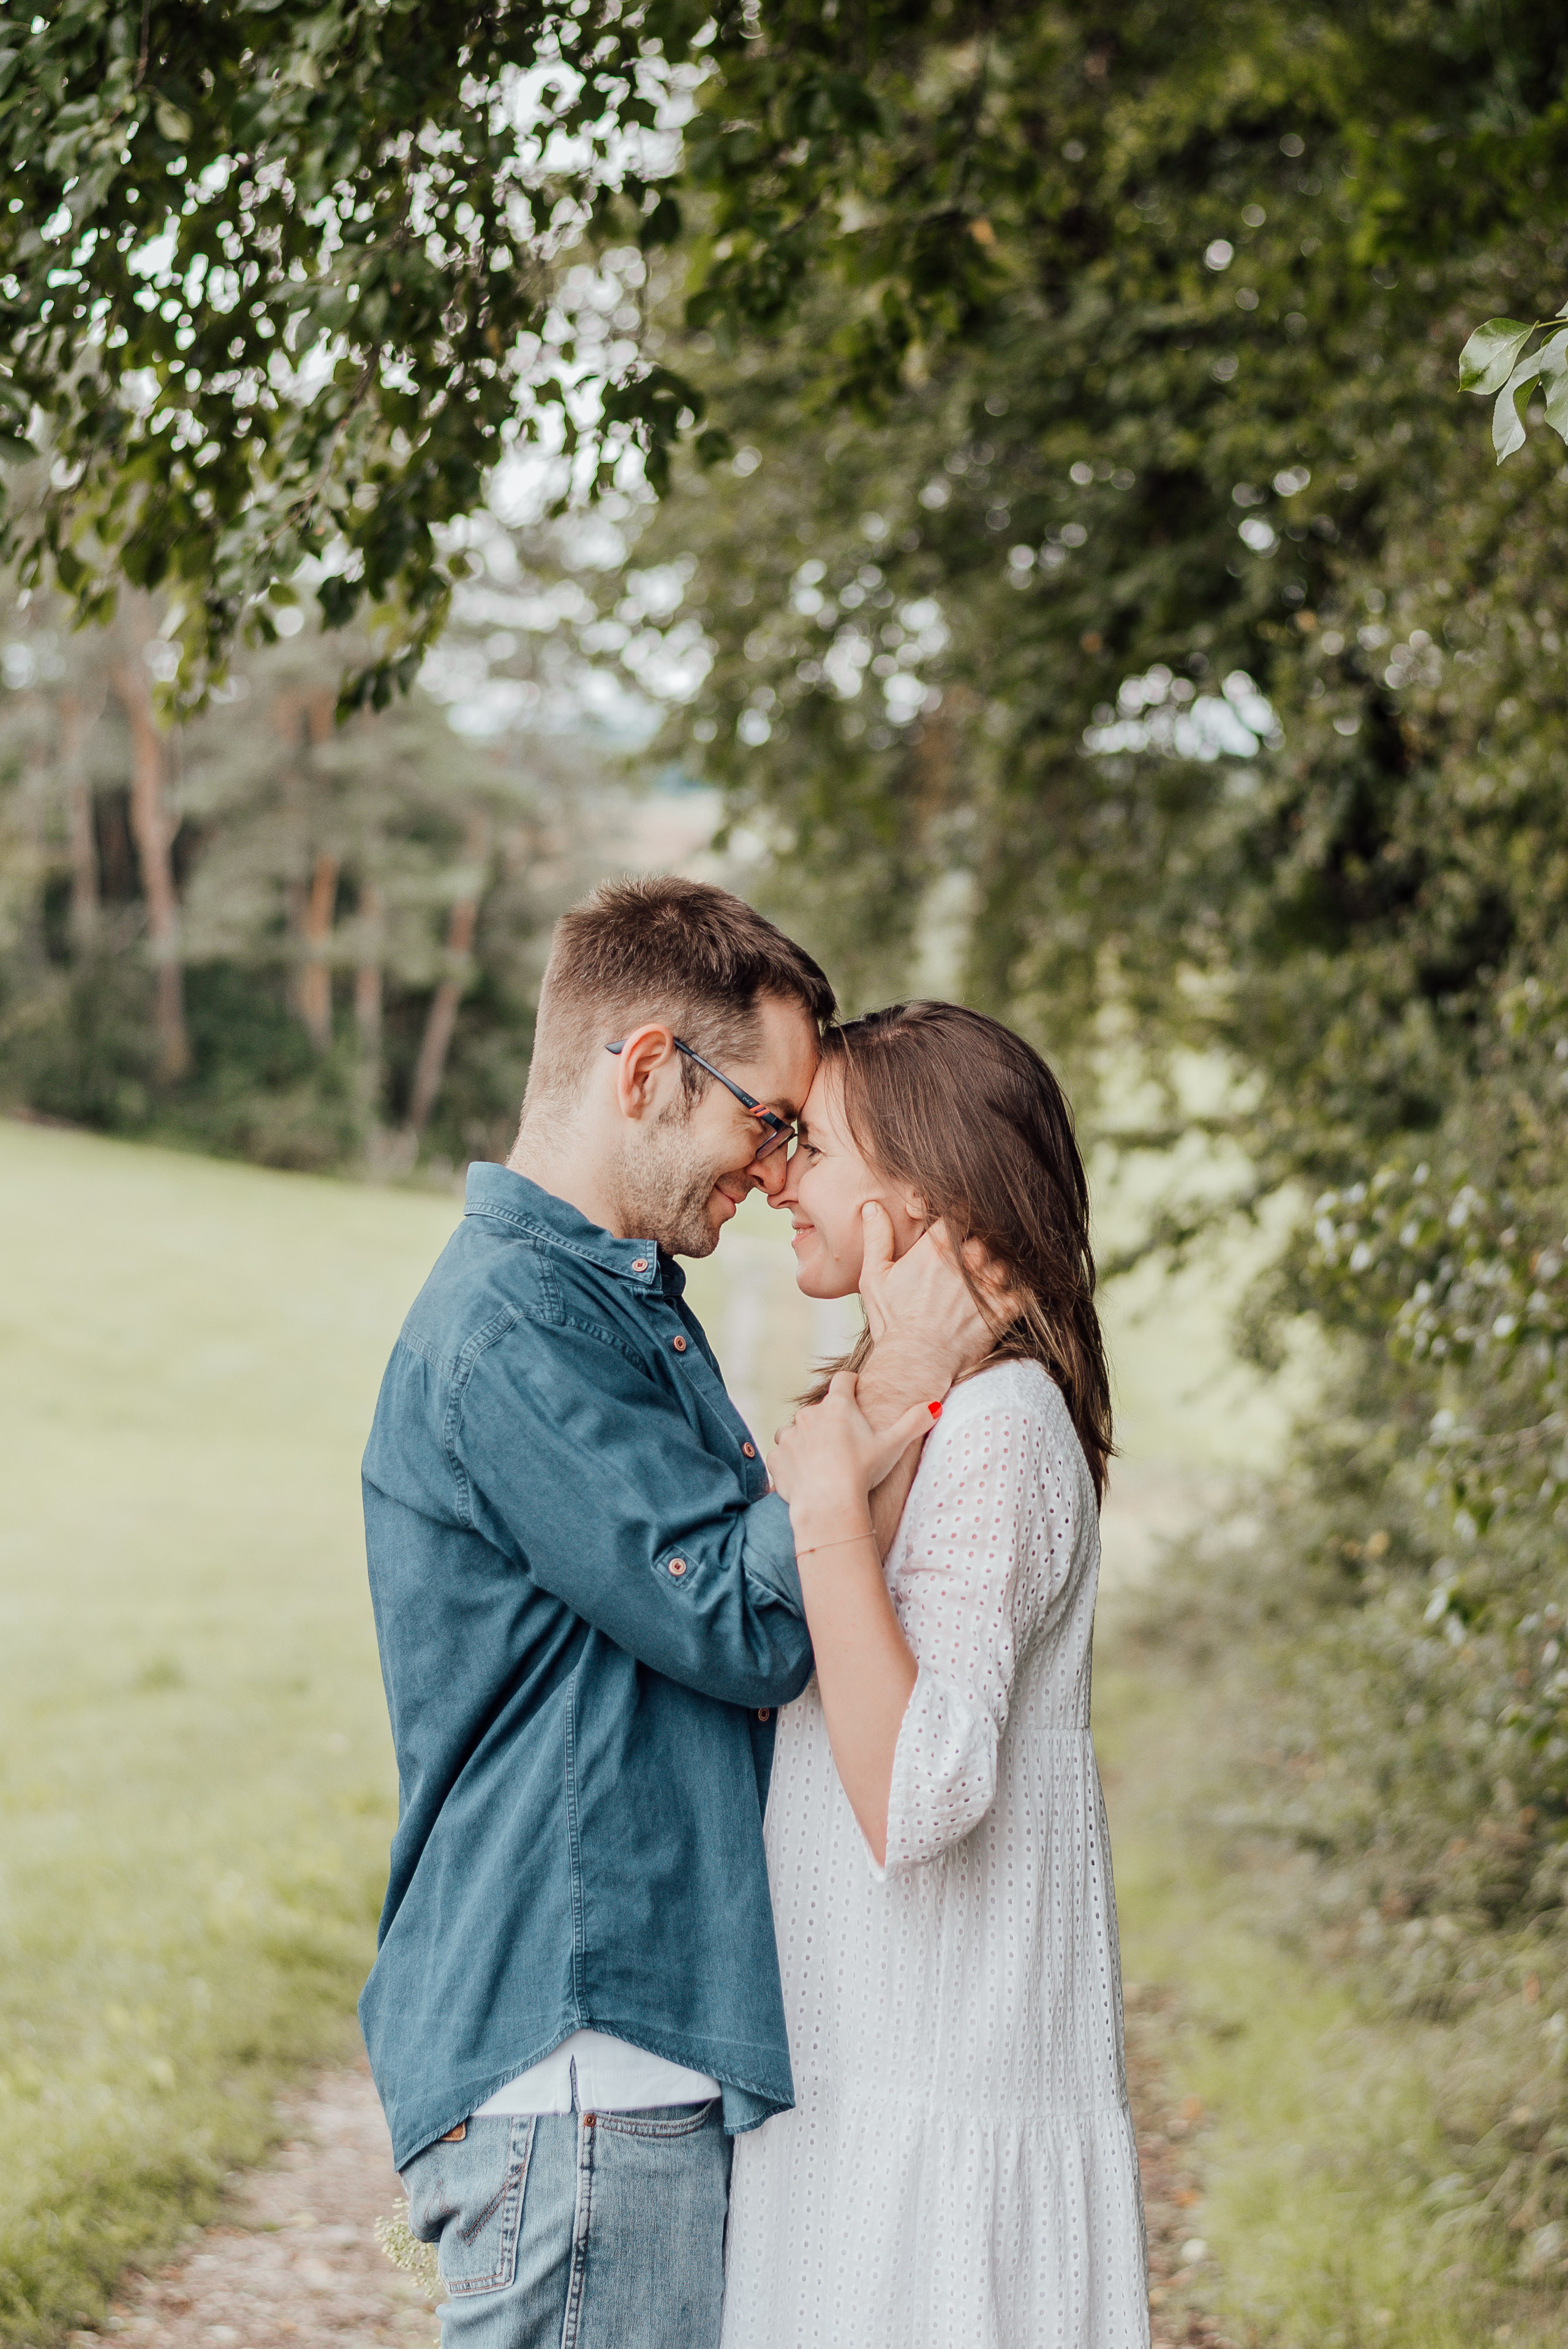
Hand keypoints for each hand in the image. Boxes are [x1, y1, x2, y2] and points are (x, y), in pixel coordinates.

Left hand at [768, 1371, 937, 1511]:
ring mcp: (789, 1435)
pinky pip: (781, 1454)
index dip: (850, 1383)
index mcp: (838, 1406)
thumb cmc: (862, 1472)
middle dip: (829, 1420)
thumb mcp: (893, 1446)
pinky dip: (790, 1461)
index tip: (854, 1388)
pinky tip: (803, 1475)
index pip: (843, 1380)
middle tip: (844, 1440)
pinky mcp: (777, 1458)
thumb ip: (914, 1423)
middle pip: (820, 1409)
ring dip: (806, 1439)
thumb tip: (935, 1407)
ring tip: (821, 1459)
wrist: (829, 1505)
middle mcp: (809, 1415)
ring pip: (796, 1430)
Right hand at [858, 1202, 1015, 1382]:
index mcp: (937, 1248)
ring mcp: (987, 1284)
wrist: (916, 1363)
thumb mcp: (875, 1278)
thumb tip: (872, 1206)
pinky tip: (1000, 1303)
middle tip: (966, 1268)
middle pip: (984, 1239)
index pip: (958, 1214)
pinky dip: (1015, 1294)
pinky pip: (1021, 1290)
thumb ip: (877, 1238)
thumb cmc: (893, 1322)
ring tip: (981, 1289)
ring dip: (995, 1272)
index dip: (958, 1222)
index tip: (953, 1234)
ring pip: (1003, 1263)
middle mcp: (966, 1261)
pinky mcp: (1003, 1309)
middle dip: (976, 1251)